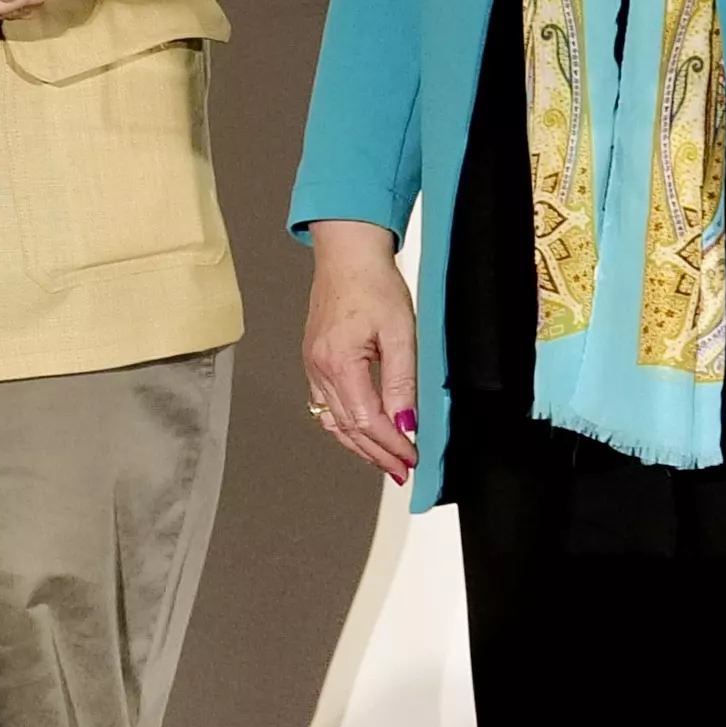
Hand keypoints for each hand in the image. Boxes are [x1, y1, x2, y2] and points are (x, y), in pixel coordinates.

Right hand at [299, 223, 419, 486]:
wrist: (347, 256)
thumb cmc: (373, 284)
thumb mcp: (401, 333)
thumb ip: (402, 382)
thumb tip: (405, 422)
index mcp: (338, 362)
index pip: (366, 420)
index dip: (391, 444)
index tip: (412, 457)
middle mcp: (319, 369)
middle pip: (347, 428)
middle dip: (377, 453)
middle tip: (402, 470)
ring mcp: (313, 366)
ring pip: (333, 422)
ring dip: (360, 445)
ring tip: (384, 461)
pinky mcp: (315, 361)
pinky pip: (326, 406)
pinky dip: (346, 426)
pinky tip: (361, 433)